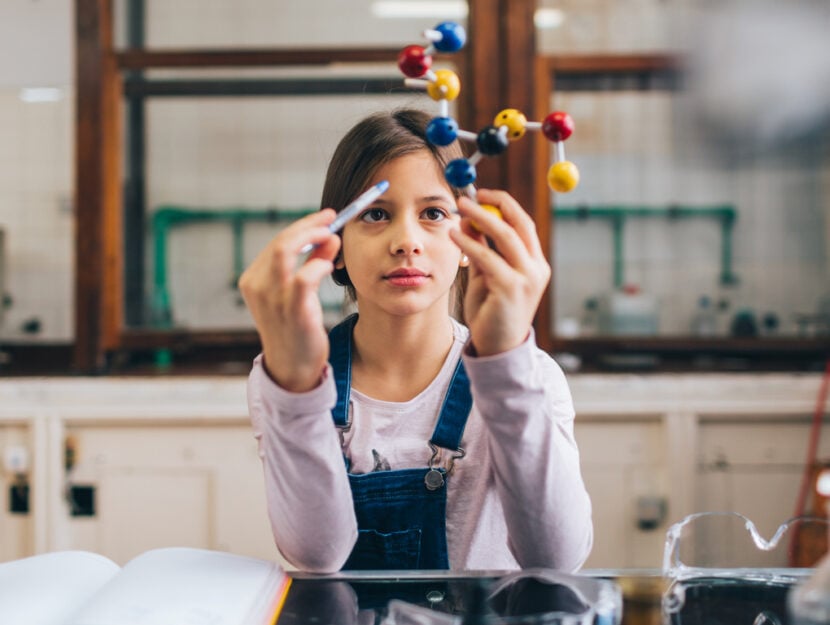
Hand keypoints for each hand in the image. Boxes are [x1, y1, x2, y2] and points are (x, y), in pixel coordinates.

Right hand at [238, 209, 340, 390]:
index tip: (325, 218)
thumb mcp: (299, 293)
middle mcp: (257, 287)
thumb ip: (313, 263)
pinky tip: (329, 266)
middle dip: (308, 225)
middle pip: (280, 242)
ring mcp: (272, 299)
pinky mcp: (292, 311)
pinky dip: (318, 265)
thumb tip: (330, 238)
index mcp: (253, 280)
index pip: (277, 242)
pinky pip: (304, 277)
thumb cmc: (296, 329)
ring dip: (311, 237)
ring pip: (284, 251)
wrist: (292, 368)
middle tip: (332, 218)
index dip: (303, 226)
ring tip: (332, 235)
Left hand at [448, 189, 550, 356]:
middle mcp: (536, 269)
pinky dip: (470, 243)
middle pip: (517, 225)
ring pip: (504, 237)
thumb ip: (480, 249)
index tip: (481, 192)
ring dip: (479, 218)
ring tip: (459, 209)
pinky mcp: (511, 289)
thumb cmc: (491, 311)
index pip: (523, 224)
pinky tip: (455, 235)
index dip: (503, 204)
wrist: (497, 349)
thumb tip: (467, 219)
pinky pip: (488, 258)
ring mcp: (527, 279)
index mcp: (535, 263)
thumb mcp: (485, 275)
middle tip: (467, 195)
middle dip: (492, 205)